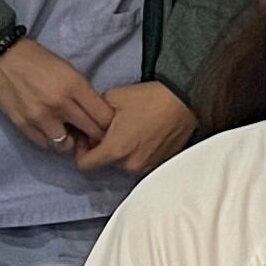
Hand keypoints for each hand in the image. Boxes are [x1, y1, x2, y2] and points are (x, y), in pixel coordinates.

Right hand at [0, 38, 112, 156]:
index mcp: (74, 85)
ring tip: (66, 132)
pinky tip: (47, 129)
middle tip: (90, 133)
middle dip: (94, 135)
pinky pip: (44, 144)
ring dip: (69, 141)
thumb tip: (94, 114)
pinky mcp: (24, 125)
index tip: (104, 124)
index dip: (107, 123)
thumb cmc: (37, 59)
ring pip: (66, 145)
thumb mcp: (67, 68)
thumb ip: (81, 92)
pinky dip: (49, 140)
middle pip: (90, 132)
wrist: (1, 57)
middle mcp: (60, 104)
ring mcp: (40, 117)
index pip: (103, 116)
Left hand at [74, 83, 195, 174]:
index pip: (84, 165)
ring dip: (120, 150)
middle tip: (108, 128)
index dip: (80, 149)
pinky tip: (141, 133)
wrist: (184, 100)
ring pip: (121, 163)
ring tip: (128, 129)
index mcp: (116, 150)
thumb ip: (92, 115)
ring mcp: (146, 167)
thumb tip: (85, 125)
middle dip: (102, 146)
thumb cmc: (150, 98)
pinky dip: (135, 151)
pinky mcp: (159, 164)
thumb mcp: (113, 98)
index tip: (86, 137)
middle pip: (104, 162)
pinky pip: (138, 161)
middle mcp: (130, 165)